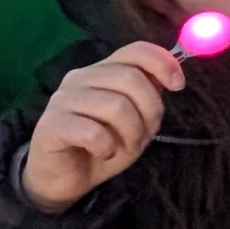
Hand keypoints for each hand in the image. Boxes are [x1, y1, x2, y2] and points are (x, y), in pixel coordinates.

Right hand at [23, 43, 185, 210]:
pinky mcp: (51, 125)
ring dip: (131, 133)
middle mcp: (80, 78)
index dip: (162, 63)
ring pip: (115, 105)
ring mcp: (62, 100)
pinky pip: (92, 132)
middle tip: (144, 135)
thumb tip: (172, 76)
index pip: (135, 51)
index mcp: (102, 71)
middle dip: (150, 110)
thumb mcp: (136, 119)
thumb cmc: (103, 145)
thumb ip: (150, 94)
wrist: (64, 178)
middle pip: (130, 77)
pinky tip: (103, 153)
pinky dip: (107, 146)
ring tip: (124, 147)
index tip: (178, 85)